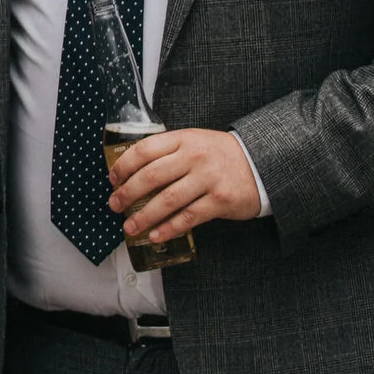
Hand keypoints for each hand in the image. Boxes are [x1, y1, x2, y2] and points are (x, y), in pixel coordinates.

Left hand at [108, 128, 263, 243]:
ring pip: (167, 200)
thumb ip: (167, 150)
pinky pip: (189, 217)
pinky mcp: (220, 201)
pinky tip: (156, 235)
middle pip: (151, 176)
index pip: (145, 150)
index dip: (124, 166)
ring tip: (130, 226)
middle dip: (128, 193)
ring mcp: (208, 179)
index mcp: (183, 139)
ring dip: (145, 216)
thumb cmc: (219, 154)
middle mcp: (194, 157)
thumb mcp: (193, 141)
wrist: (261, 163)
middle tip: (114, 205)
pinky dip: (169, 228)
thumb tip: (131, 171)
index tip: (112, 180)